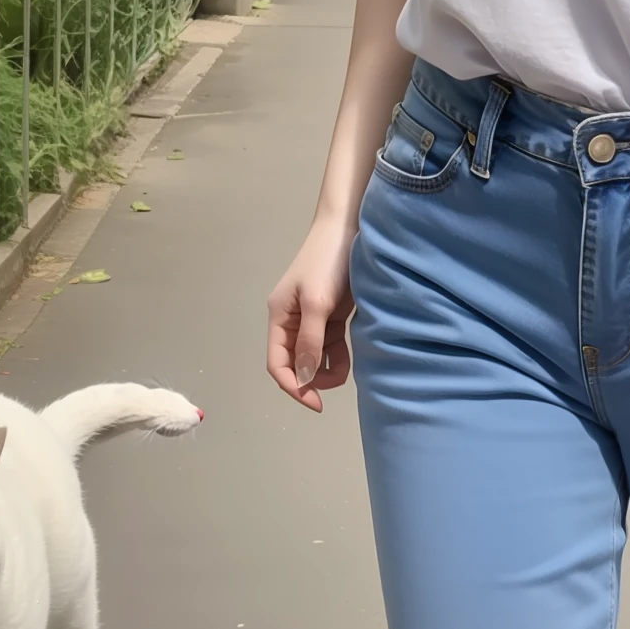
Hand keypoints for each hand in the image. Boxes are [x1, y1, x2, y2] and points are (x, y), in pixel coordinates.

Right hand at [266, 218, 356, 412]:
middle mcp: (293, 319)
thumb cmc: (328, 262)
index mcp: (280, 316)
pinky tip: (352, 359)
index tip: (315, 402)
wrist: (351, 226)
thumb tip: (303, 378)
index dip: (293, 386)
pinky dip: (338, 355)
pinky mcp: (333, 311)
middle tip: (335, 385)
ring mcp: (314, 315)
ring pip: (315, 355)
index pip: (277, 362)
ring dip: (326, 369)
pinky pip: (331, 343)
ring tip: (346, 372)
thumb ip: (310, 341)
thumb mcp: (318, 303)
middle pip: (295, 361)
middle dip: (310, 379)